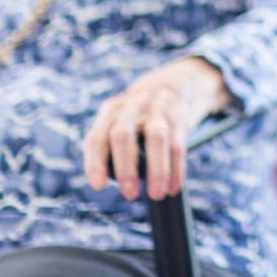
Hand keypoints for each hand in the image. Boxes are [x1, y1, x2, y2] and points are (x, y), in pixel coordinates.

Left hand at [83, 57, 227, 200]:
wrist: (180, 82)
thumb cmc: (142, 115)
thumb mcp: (122, 118)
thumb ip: (111, 142)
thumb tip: (106, 181)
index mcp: (111, 109)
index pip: (98, 137)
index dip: (96, 162)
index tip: (98, 186)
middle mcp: (133, 105)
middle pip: (123, 134)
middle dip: (126, 167)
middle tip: (130, 194)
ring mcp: (158, 107)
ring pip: (156, 137)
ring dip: (157, 169)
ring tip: (157, 194)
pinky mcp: (181, 114)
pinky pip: (178, 143)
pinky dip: (177, 168)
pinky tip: (174, 186)